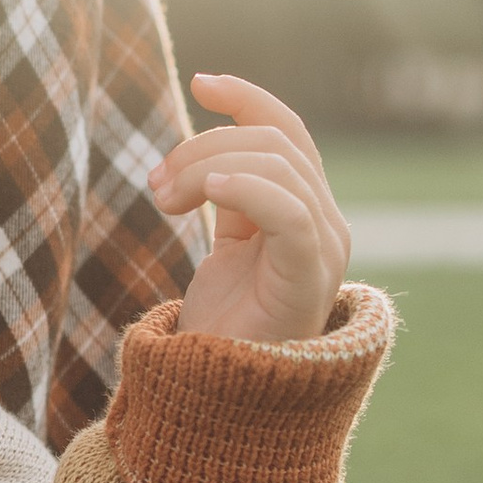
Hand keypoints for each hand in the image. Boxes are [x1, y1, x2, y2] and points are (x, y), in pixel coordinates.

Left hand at [154, 73, 349, 344]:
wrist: (224, 400)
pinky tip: (207, 192)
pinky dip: (246, 188)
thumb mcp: (225, 246)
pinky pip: (288, 211)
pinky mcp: (309, 278)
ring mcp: (324, 250)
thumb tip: (200, 151)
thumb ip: (227, 197)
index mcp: (305, 212)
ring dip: (206, 167)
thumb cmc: (223, 329)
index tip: (200, 82)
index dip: (248, 97)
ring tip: (165, 201)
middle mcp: (325, 225)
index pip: (287, 131)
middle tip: (156, 186)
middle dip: (205, 146)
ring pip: (277, 165)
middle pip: (275, 141)